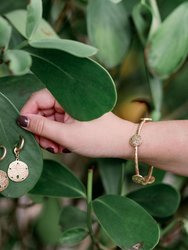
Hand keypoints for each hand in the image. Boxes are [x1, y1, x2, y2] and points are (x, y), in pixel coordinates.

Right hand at [17, 88, 134, 157]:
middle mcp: (68, 100)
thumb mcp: (67, 135)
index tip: (24, 130)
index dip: (28, 113)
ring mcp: (71, 109)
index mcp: (67, 97)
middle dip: (41, 130)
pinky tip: (63, 147)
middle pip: (42, 111)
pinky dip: (57, 137)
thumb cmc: (99, 137)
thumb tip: (21, 120)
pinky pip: (58, 125)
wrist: (122, 142)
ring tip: (58, 148)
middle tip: (47, 146)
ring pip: (50, 120)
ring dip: (49, 136)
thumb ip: (42, 127)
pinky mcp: (75, 118)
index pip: (38, 99)